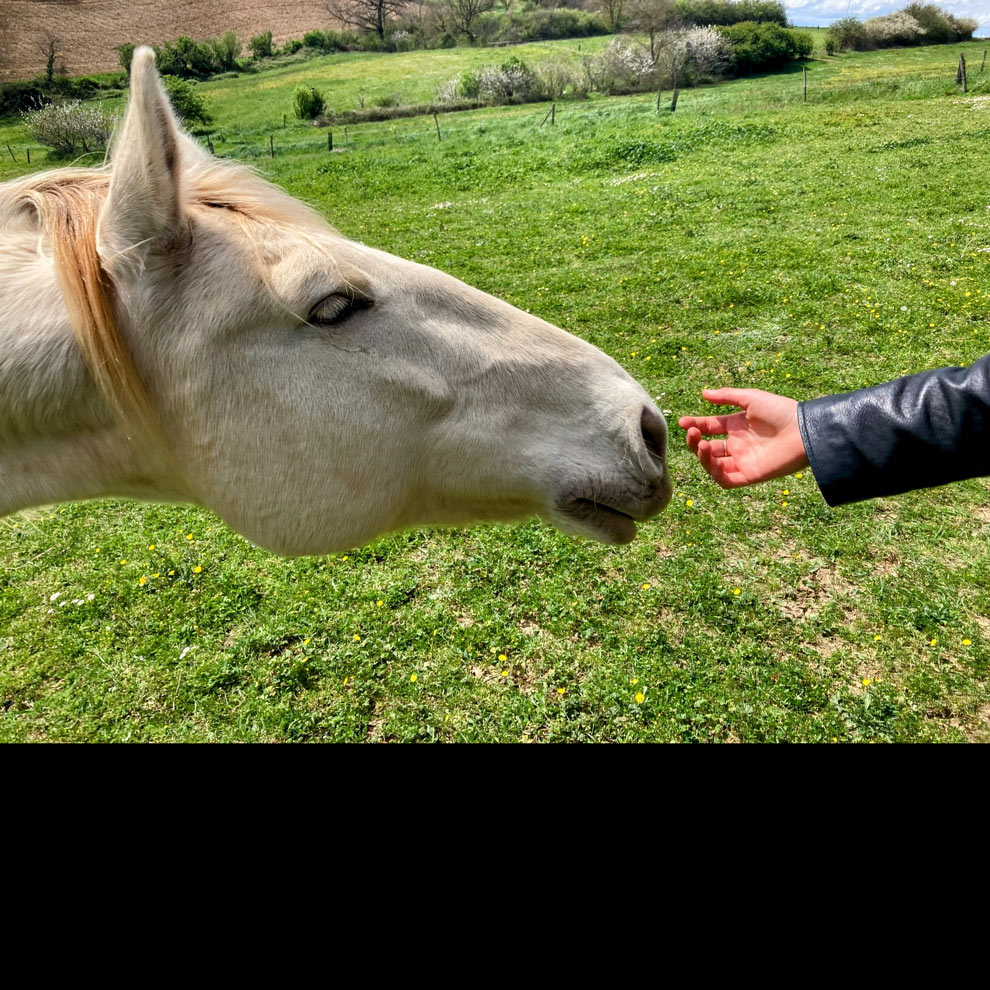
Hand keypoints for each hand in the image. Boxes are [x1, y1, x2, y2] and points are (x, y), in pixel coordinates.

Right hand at [678, 388, 809, 488]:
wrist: (803, 431)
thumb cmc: (781, 411)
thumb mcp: (751, 398)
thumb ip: (727, 396)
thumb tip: (703, 393)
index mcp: (737, 426)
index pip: (710, 427)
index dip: (695, 425)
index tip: (682, 422)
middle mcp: (738, 445)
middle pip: (709, 447)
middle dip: (695, 441)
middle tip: (692, 433)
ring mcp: (743, 461)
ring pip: (713, 464)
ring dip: (702, 456)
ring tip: (702, 444)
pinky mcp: (749, 475)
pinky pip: (726, 480)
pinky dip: (715, 473)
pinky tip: (710, 459)